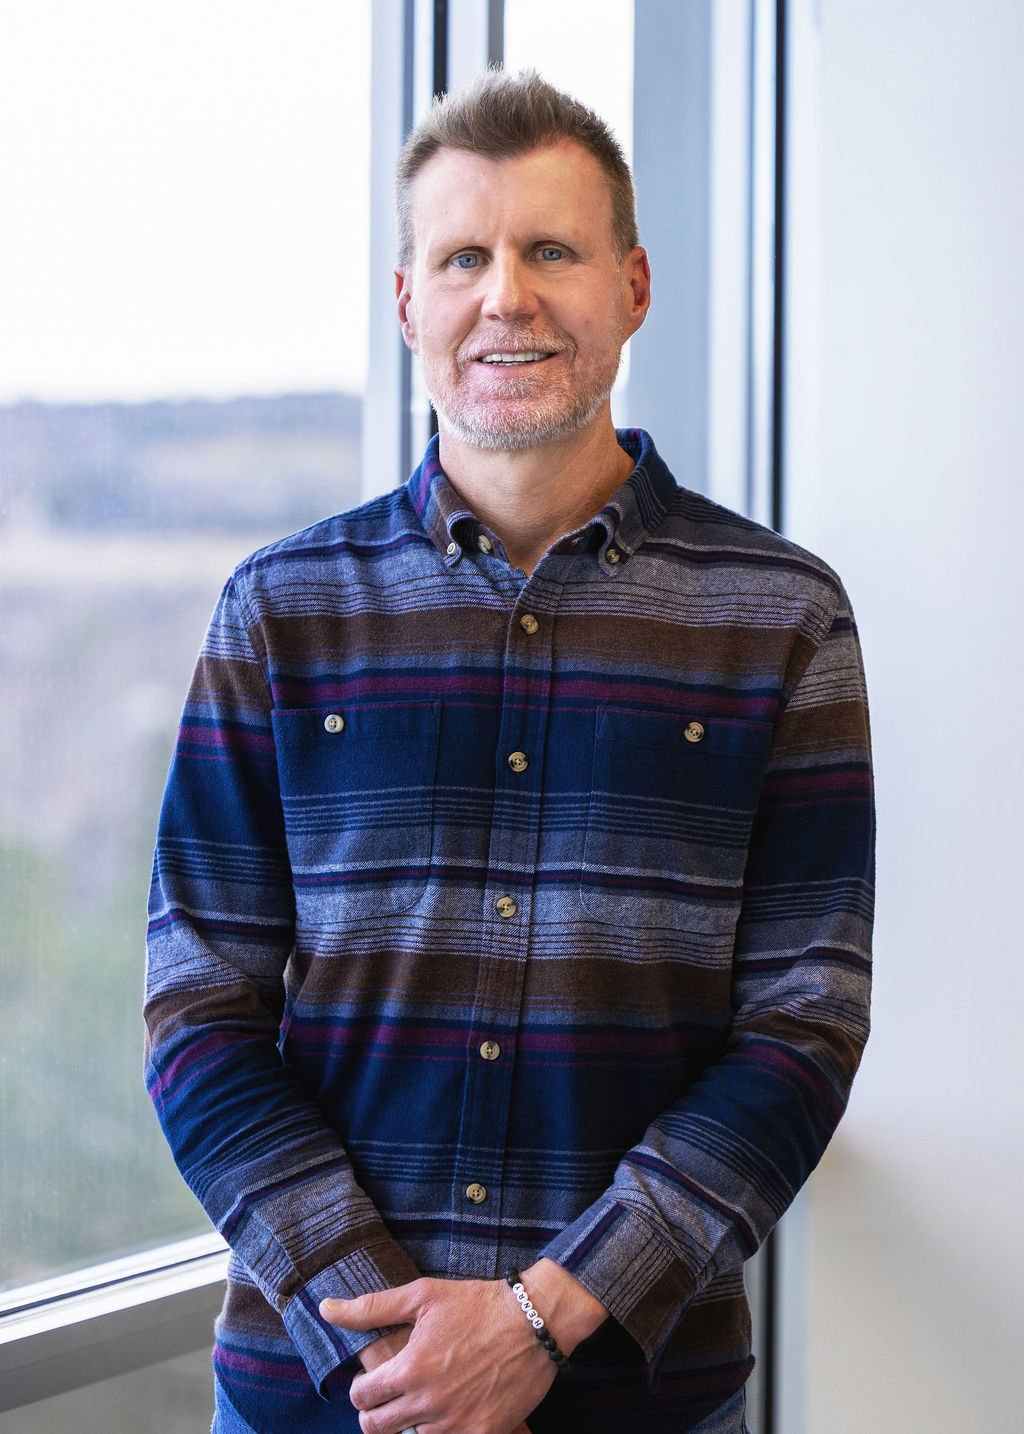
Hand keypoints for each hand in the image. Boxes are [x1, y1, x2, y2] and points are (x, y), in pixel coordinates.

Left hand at [320, 1277, 551, 1433]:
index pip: (362, 1398)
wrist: (533, 1321)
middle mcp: (427, 1403)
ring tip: (425, 1397)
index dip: (362, 1388)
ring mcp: (455, 1424)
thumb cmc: (476, 1303)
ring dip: (411, 1421)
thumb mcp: (422, 1296)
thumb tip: (326, 1308)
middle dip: (376, 1412)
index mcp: (409, 1369)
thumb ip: (370, 1308)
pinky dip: (443, 1431)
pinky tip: (451, 1408)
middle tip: (390, 1395)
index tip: (374, 1379)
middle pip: (378, 1428)